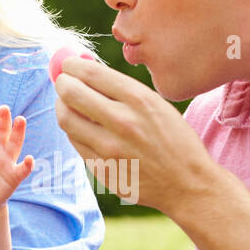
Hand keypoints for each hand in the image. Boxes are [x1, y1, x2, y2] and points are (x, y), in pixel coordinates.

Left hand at [0, 104, 34, 212]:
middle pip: (1, 131)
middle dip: (3, 120)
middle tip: (4, 108)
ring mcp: (6, 161)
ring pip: (14, 143)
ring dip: (18, 132)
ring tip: (21, 120)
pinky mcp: (14, 176)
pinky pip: (22, 169)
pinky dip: (27, 165)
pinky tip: (29, 159)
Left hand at [53, 54, 219, 215]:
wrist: (188, 184)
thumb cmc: (175, 140)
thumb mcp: (157, 105)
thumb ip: (123, 89)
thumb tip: (86, 71)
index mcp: (139, 100)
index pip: (91, 74)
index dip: (72, 66)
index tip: (68, 65)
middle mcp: (122, 122)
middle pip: (71, 94)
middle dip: (61, 82)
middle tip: (63, 81)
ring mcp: (110, 149)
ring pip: (66, 120)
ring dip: (62, 106)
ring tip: (67, 103)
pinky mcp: (102, 170)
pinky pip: (76, 143)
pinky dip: (75, 130)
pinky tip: (83, 127)